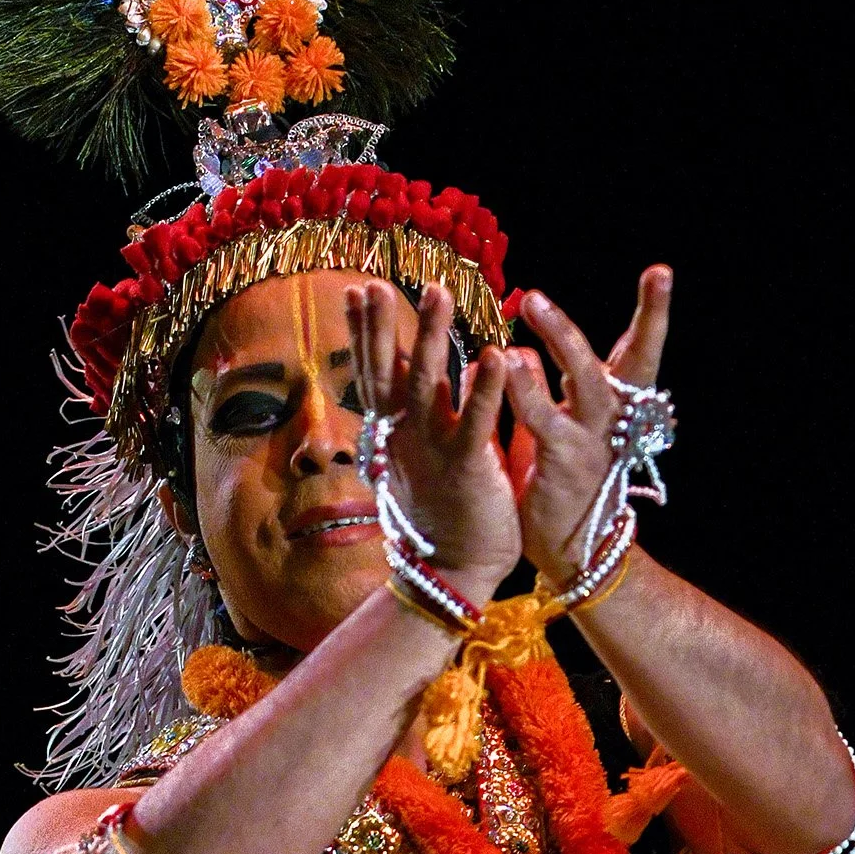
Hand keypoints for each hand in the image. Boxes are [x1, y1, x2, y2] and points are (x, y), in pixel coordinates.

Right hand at [346, 280, 521, 606]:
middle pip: (390, 370)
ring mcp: (434, 451)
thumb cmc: (442, 511)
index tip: (360, 288)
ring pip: (428, 385)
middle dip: (384, 325)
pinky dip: (483, 389)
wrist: (451, 572)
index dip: (368, 330)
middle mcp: (408, 435)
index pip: (378, 370)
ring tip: (437, 292)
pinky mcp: (468, 469)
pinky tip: (494, 354)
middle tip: (375, 282)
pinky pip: (475, 423)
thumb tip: (426, 369)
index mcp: (397, 431)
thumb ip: (426, 409)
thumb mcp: (422, 454)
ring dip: (431, 337)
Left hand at [504, 266, 671, 586]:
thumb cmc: (562, 482)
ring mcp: (592, 438)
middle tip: (654, 275)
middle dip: (644, 316)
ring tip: (536, 303)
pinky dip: (526, 390)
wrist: (572, 551)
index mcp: (616, 406)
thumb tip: (519, 352)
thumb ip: (539, 390)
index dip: (653, 313)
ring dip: (562, 338)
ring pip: (587, 378)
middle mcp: (613, 417)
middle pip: (635, 357)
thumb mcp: (557, 429)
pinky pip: (544, 419)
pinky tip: (508, 362)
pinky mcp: (564, 461)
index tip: (662, 271)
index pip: (639, 351)